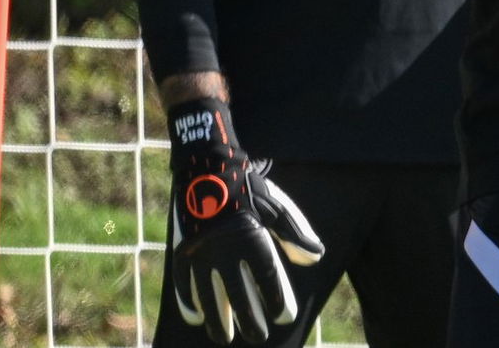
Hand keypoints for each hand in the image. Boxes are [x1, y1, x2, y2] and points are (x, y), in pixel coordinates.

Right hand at [168, 99, 323, 344]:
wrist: (207, 167)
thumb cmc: (247, 190)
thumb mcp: (277, 207)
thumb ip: (296, 234)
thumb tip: (315, 258)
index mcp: (253, 240)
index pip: (269, 281)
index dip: (278, 302)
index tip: (285, 317)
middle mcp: (226, 251)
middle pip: (240, 298)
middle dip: (251, 321)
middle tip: (259, 336)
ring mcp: (201, 253)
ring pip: (210, 298)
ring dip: (218, 321)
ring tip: (224, 337)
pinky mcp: (182, 251)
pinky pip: (184, 284)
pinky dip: (189, 303)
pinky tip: (197, 317)